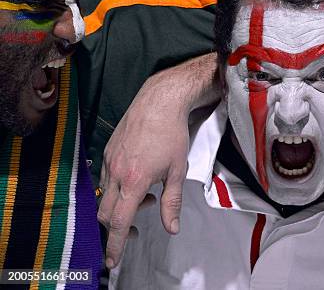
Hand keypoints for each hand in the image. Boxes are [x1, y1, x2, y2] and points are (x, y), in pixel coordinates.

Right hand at [97, 53, 219, 267]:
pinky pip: (105, 178)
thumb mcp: (178, 171)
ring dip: (121, 205)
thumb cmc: (172, 135)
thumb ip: (172, 203)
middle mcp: (116, 173)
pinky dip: (118, 188)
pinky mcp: (108, 150)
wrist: (159, 102)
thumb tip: (172, 228)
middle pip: (105, 213)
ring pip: (105, 195)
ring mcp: (109, 160)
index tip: (112, 260)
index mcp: (134, 181)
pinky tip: (138, 180)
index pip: (118, 221)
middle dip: (116, 227)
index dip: (114, 244)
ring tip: (148, 196)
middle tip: (136, 228)